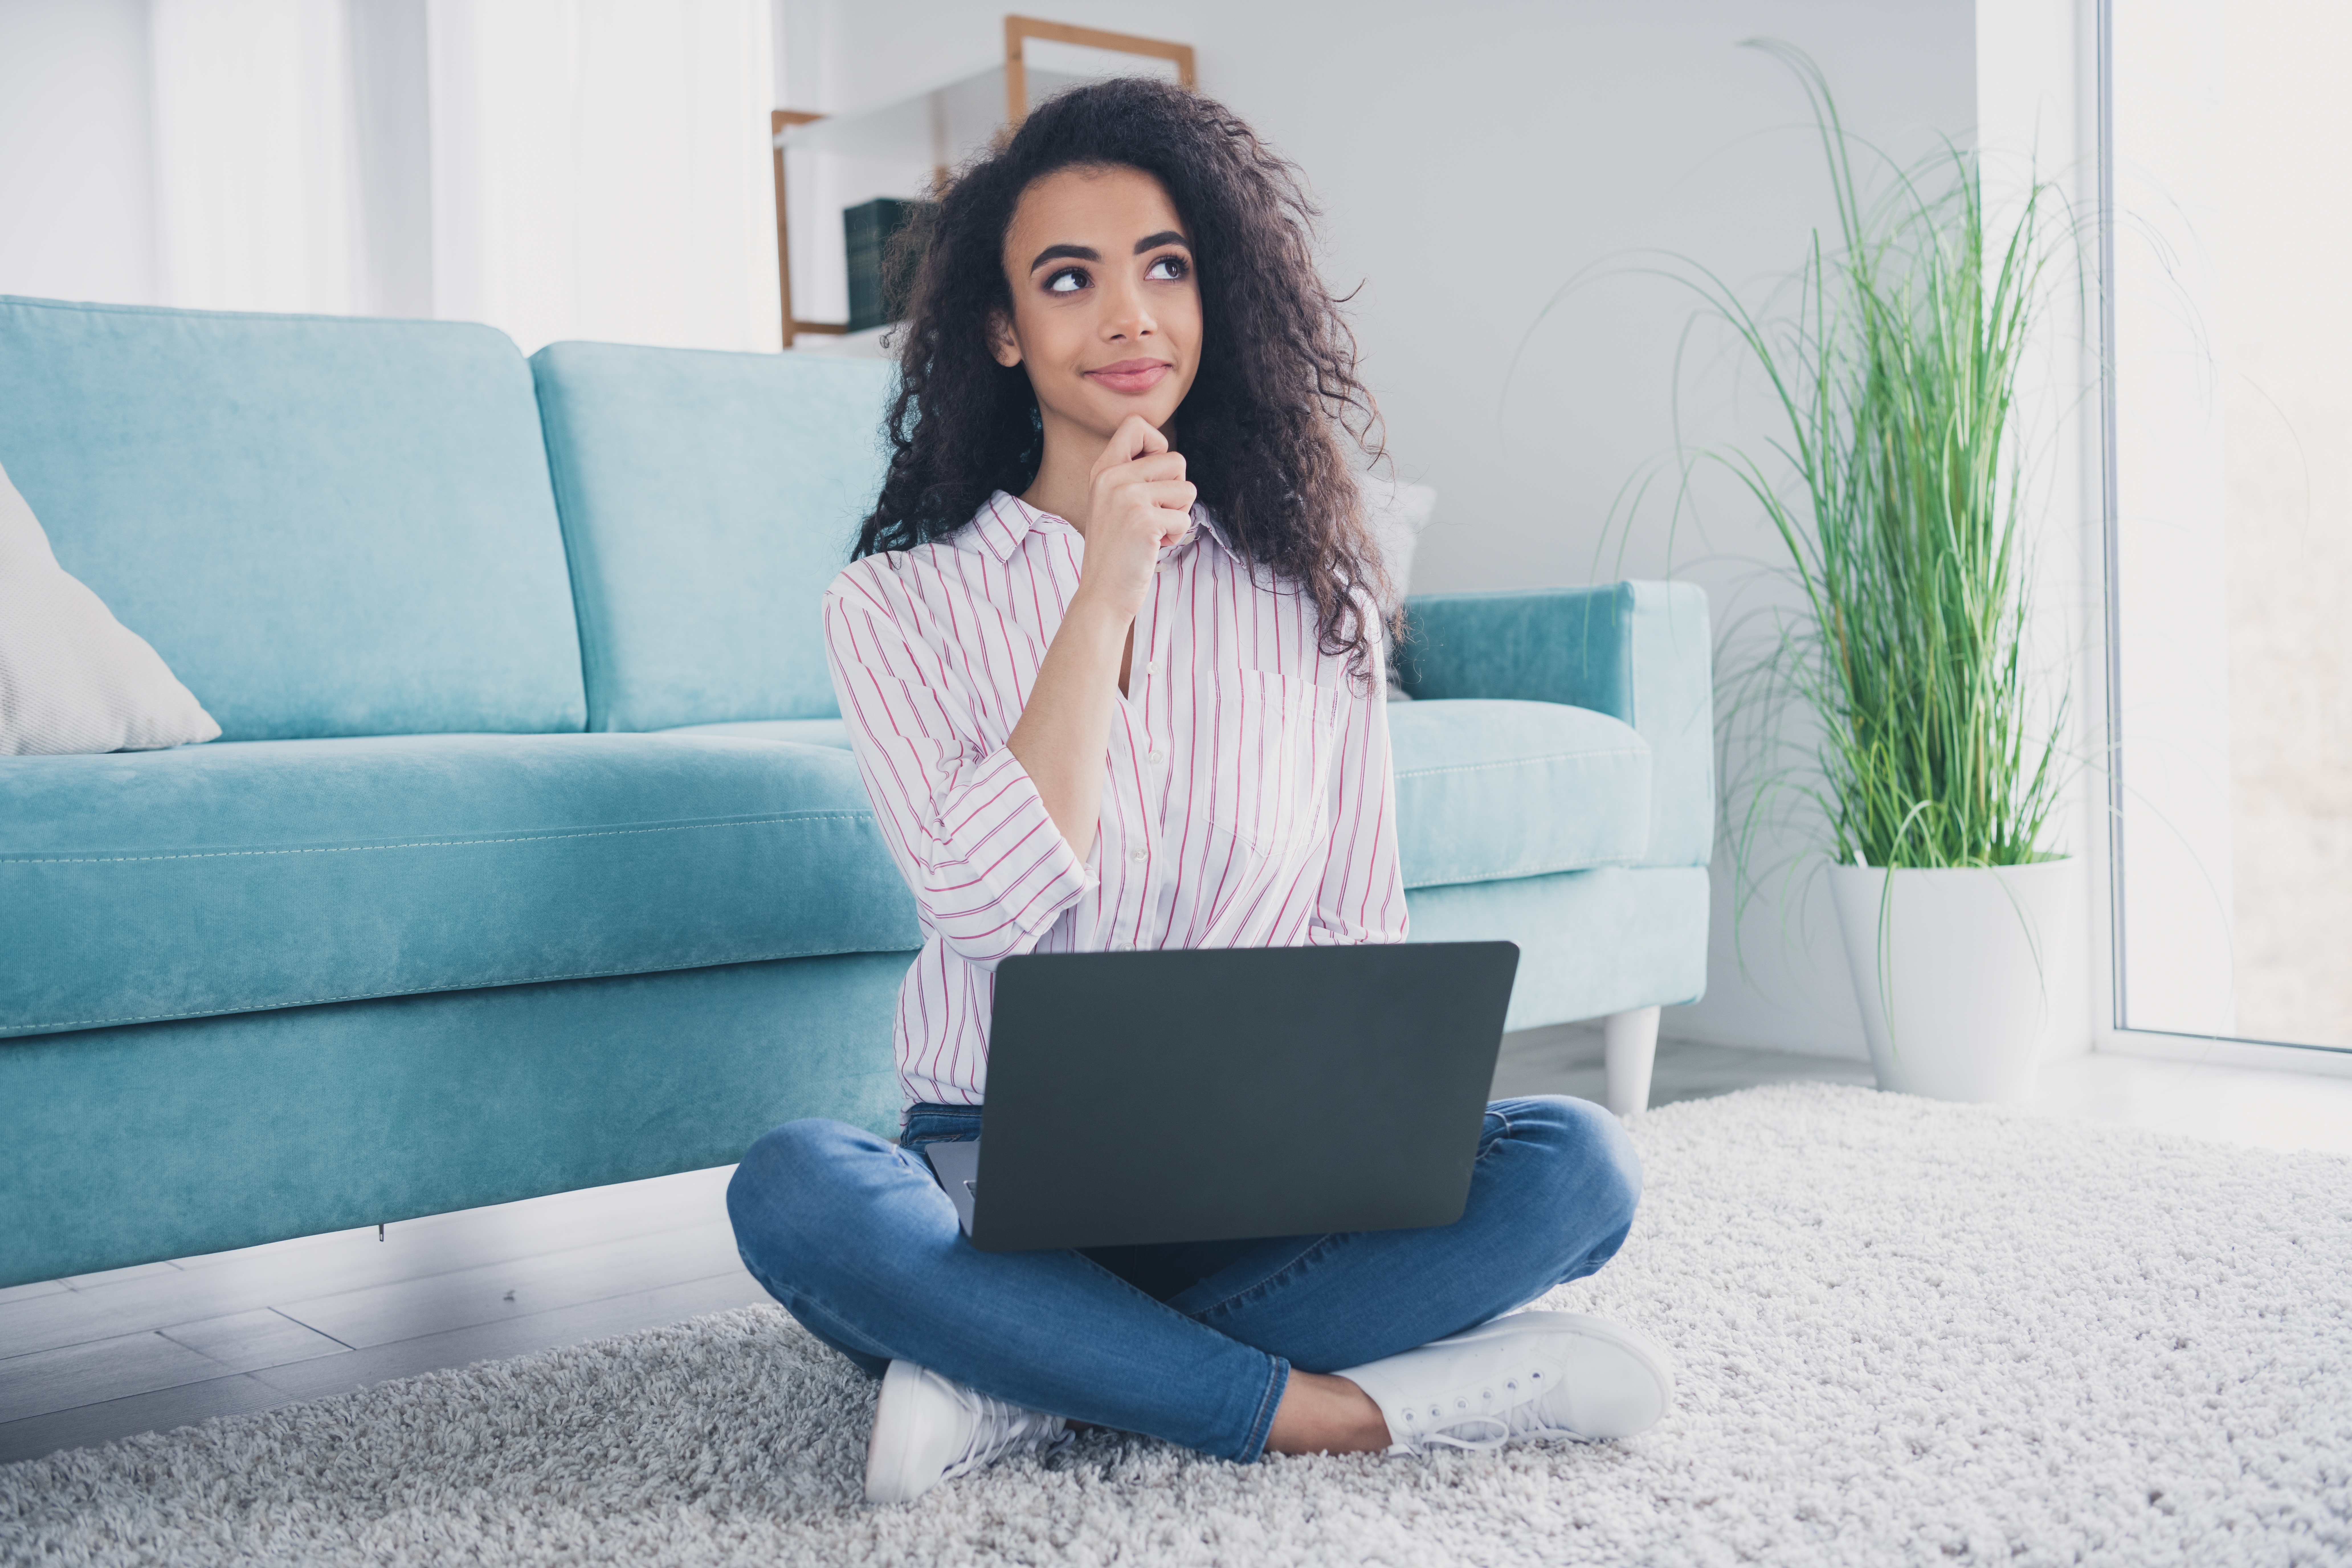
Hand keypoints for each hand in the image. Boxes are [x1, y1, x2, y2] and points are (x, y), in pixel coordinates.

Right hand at [1074, 415, 1195, 621]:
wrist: (1102, 593)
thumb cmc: (1116, 550)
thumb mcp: (1113, 502)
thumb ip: (1133, 475)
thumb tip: (1169, 456)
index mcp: (1103, 469)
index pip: (1136, 425)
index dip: (1158, 444)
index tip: (1154, 475)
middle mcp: (1112, 477)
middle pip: (1175, 459)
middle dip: (1177, 489)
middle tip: (1157, 513)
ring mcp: (1127, 497)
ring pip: (1187, 488)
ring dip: (1179, 514)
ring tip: (1154, 531)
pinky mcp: (1144, 520)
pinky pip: (1185, 518)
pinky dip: (1177, 536)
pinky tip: (1154, 546)